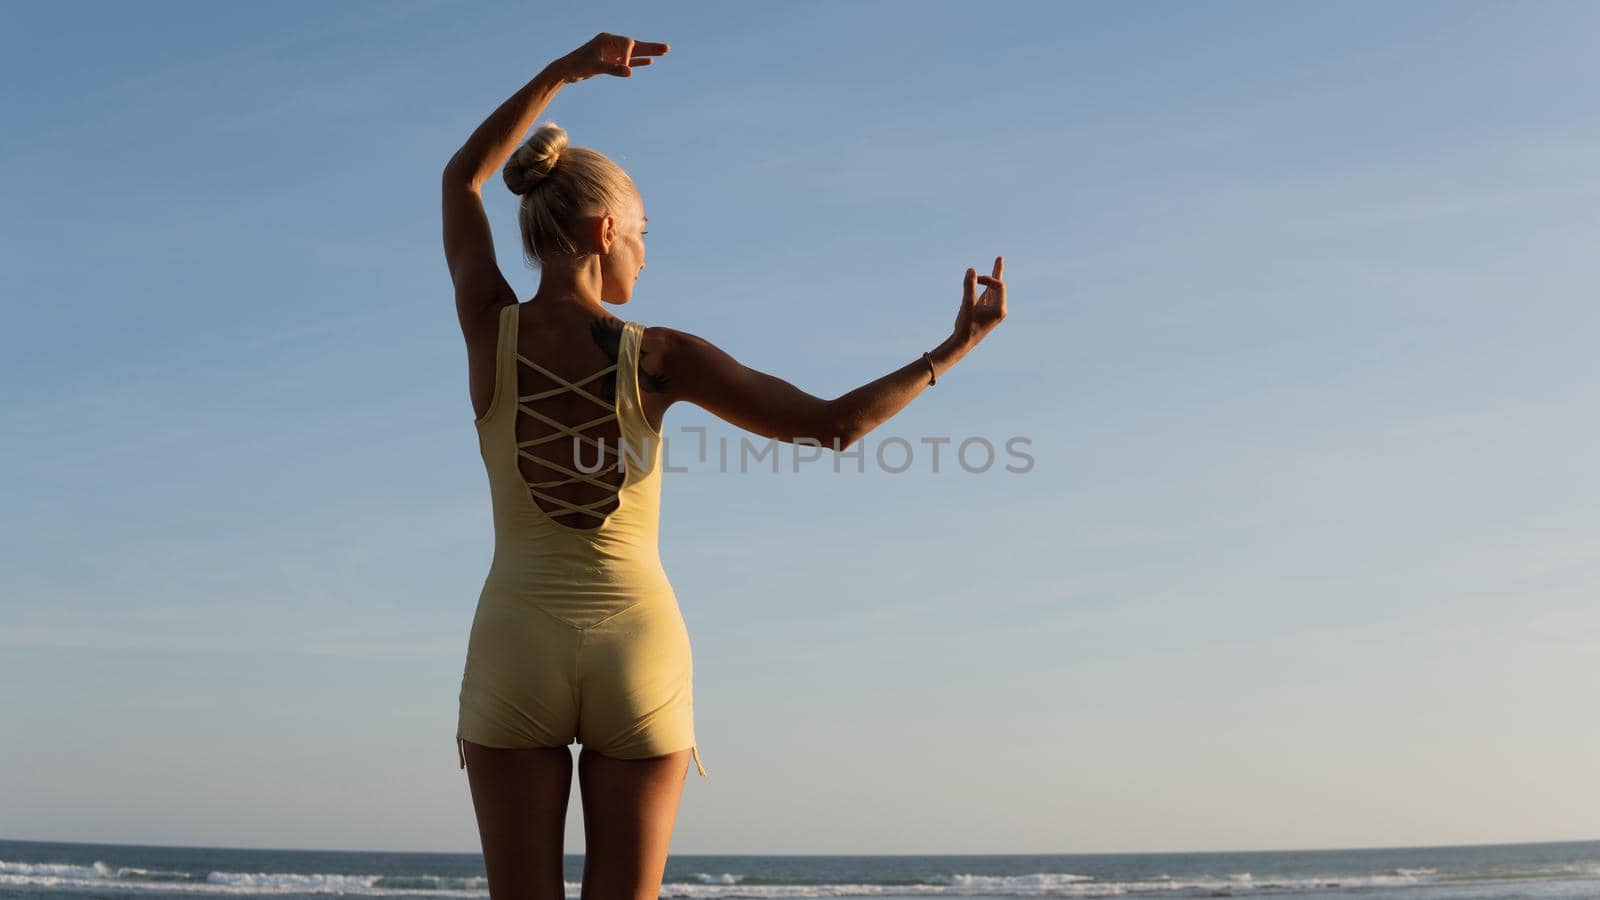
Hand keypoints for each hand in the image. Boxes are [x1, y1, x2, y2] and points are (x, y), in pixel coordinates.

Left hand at [549, 32, 669, 83]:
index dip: (630, 56)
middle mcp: (611, 43)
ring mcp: (612, 52)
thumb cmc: (578, 66)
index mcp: (607, 39)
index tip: (626, 68)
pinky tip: (650, 61)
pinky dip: (637, 61)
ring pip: (633, 53)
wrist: (566, 71)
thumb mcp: (596, 67)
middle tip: (667, 48)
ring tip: (664, 53)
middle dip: (650, 47)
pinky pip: (628, 61)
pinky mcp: (611, 61)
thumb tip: (630, 71)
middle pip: (635, 45)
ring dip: (648, 53)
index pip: (627, 43)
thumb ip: (613, 69)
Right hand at [951, 256, 1006, 348]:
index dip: (988, 279)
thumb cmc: (966, 326)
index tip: (974, 279)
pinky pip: (987, 295)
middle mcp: (999, 309)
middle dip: (997, 271)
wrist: (962, 344)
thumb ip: (969, 287)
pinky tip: (983, 281)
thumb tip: (971, 270)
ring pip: (993, 290)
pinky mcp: (985, 312)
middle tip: (1000, 257)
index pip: (998, 286)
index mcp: (1000, 309)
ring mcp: (992, 311)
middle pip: (999, 286)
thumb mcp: (967, 305)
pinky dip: (984, 286)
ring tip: (998, 262)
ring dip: (992, 277)